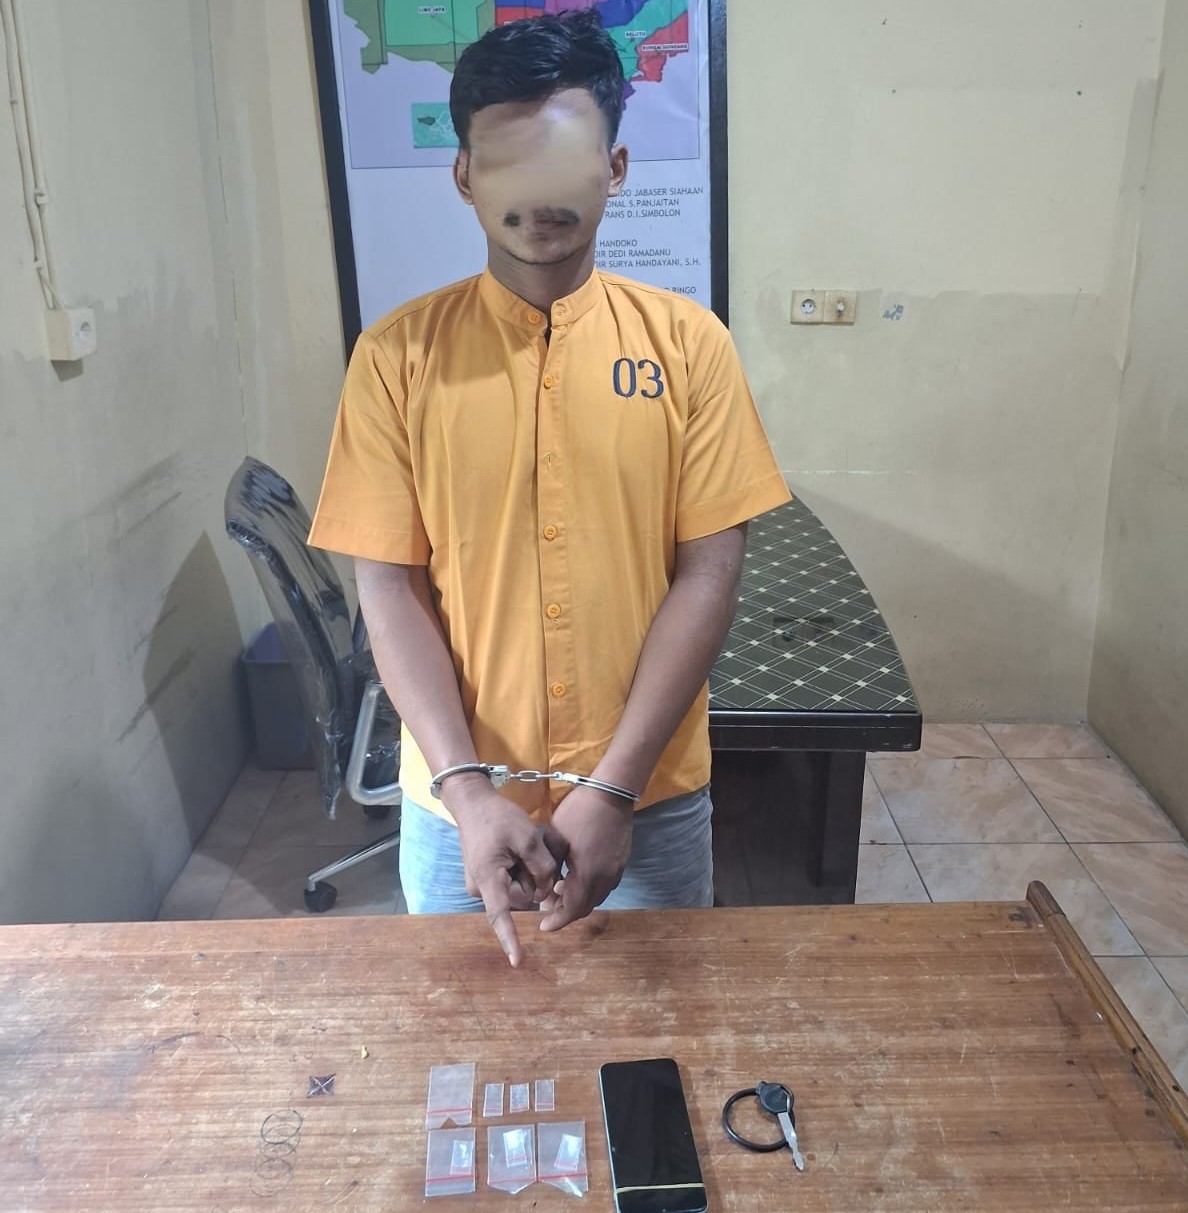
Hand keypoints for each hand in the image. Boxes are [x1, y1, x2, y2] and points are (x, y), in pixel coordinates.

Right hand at [444, 777, 559, 966]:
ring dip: (526, 871)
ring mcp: (482, 883)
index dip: (510, 940)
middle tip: (527, 849)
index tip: (518, 961)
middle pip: (521, 896)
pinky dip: (519, 868)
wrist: (473, 803)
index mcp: (488, 880)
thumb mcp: (527, 837)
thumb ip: (542, 867)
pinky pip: (512, 881)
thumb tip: (547, 891)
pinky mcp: (486, 877)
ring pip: (519, 888)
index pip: (500, 916)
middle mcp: (482, 888)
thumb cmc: (497, 817)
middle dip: (532, 879)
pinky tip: (515, 849)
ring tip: (518, 846)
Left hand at [538, 786, 633, 932]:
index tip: (543, 926)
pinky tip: (577, 875)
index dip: (557, 921)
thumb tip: (546, 885)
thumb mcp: (555, 837)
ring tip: (560, 889)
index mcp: (587, 874)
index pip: (572, 909)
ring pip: (596, 897)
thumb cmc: (579, 812)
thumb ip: (549, 865)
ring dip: (578, 899)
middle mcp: (605, 878)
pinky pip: (604, 885)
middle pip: (586, 907)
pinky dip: (589, 888)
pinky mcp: (621, 861)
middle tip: (547, 906)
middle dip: (566, 911)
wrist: (611, 793)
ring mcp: (616, 870)